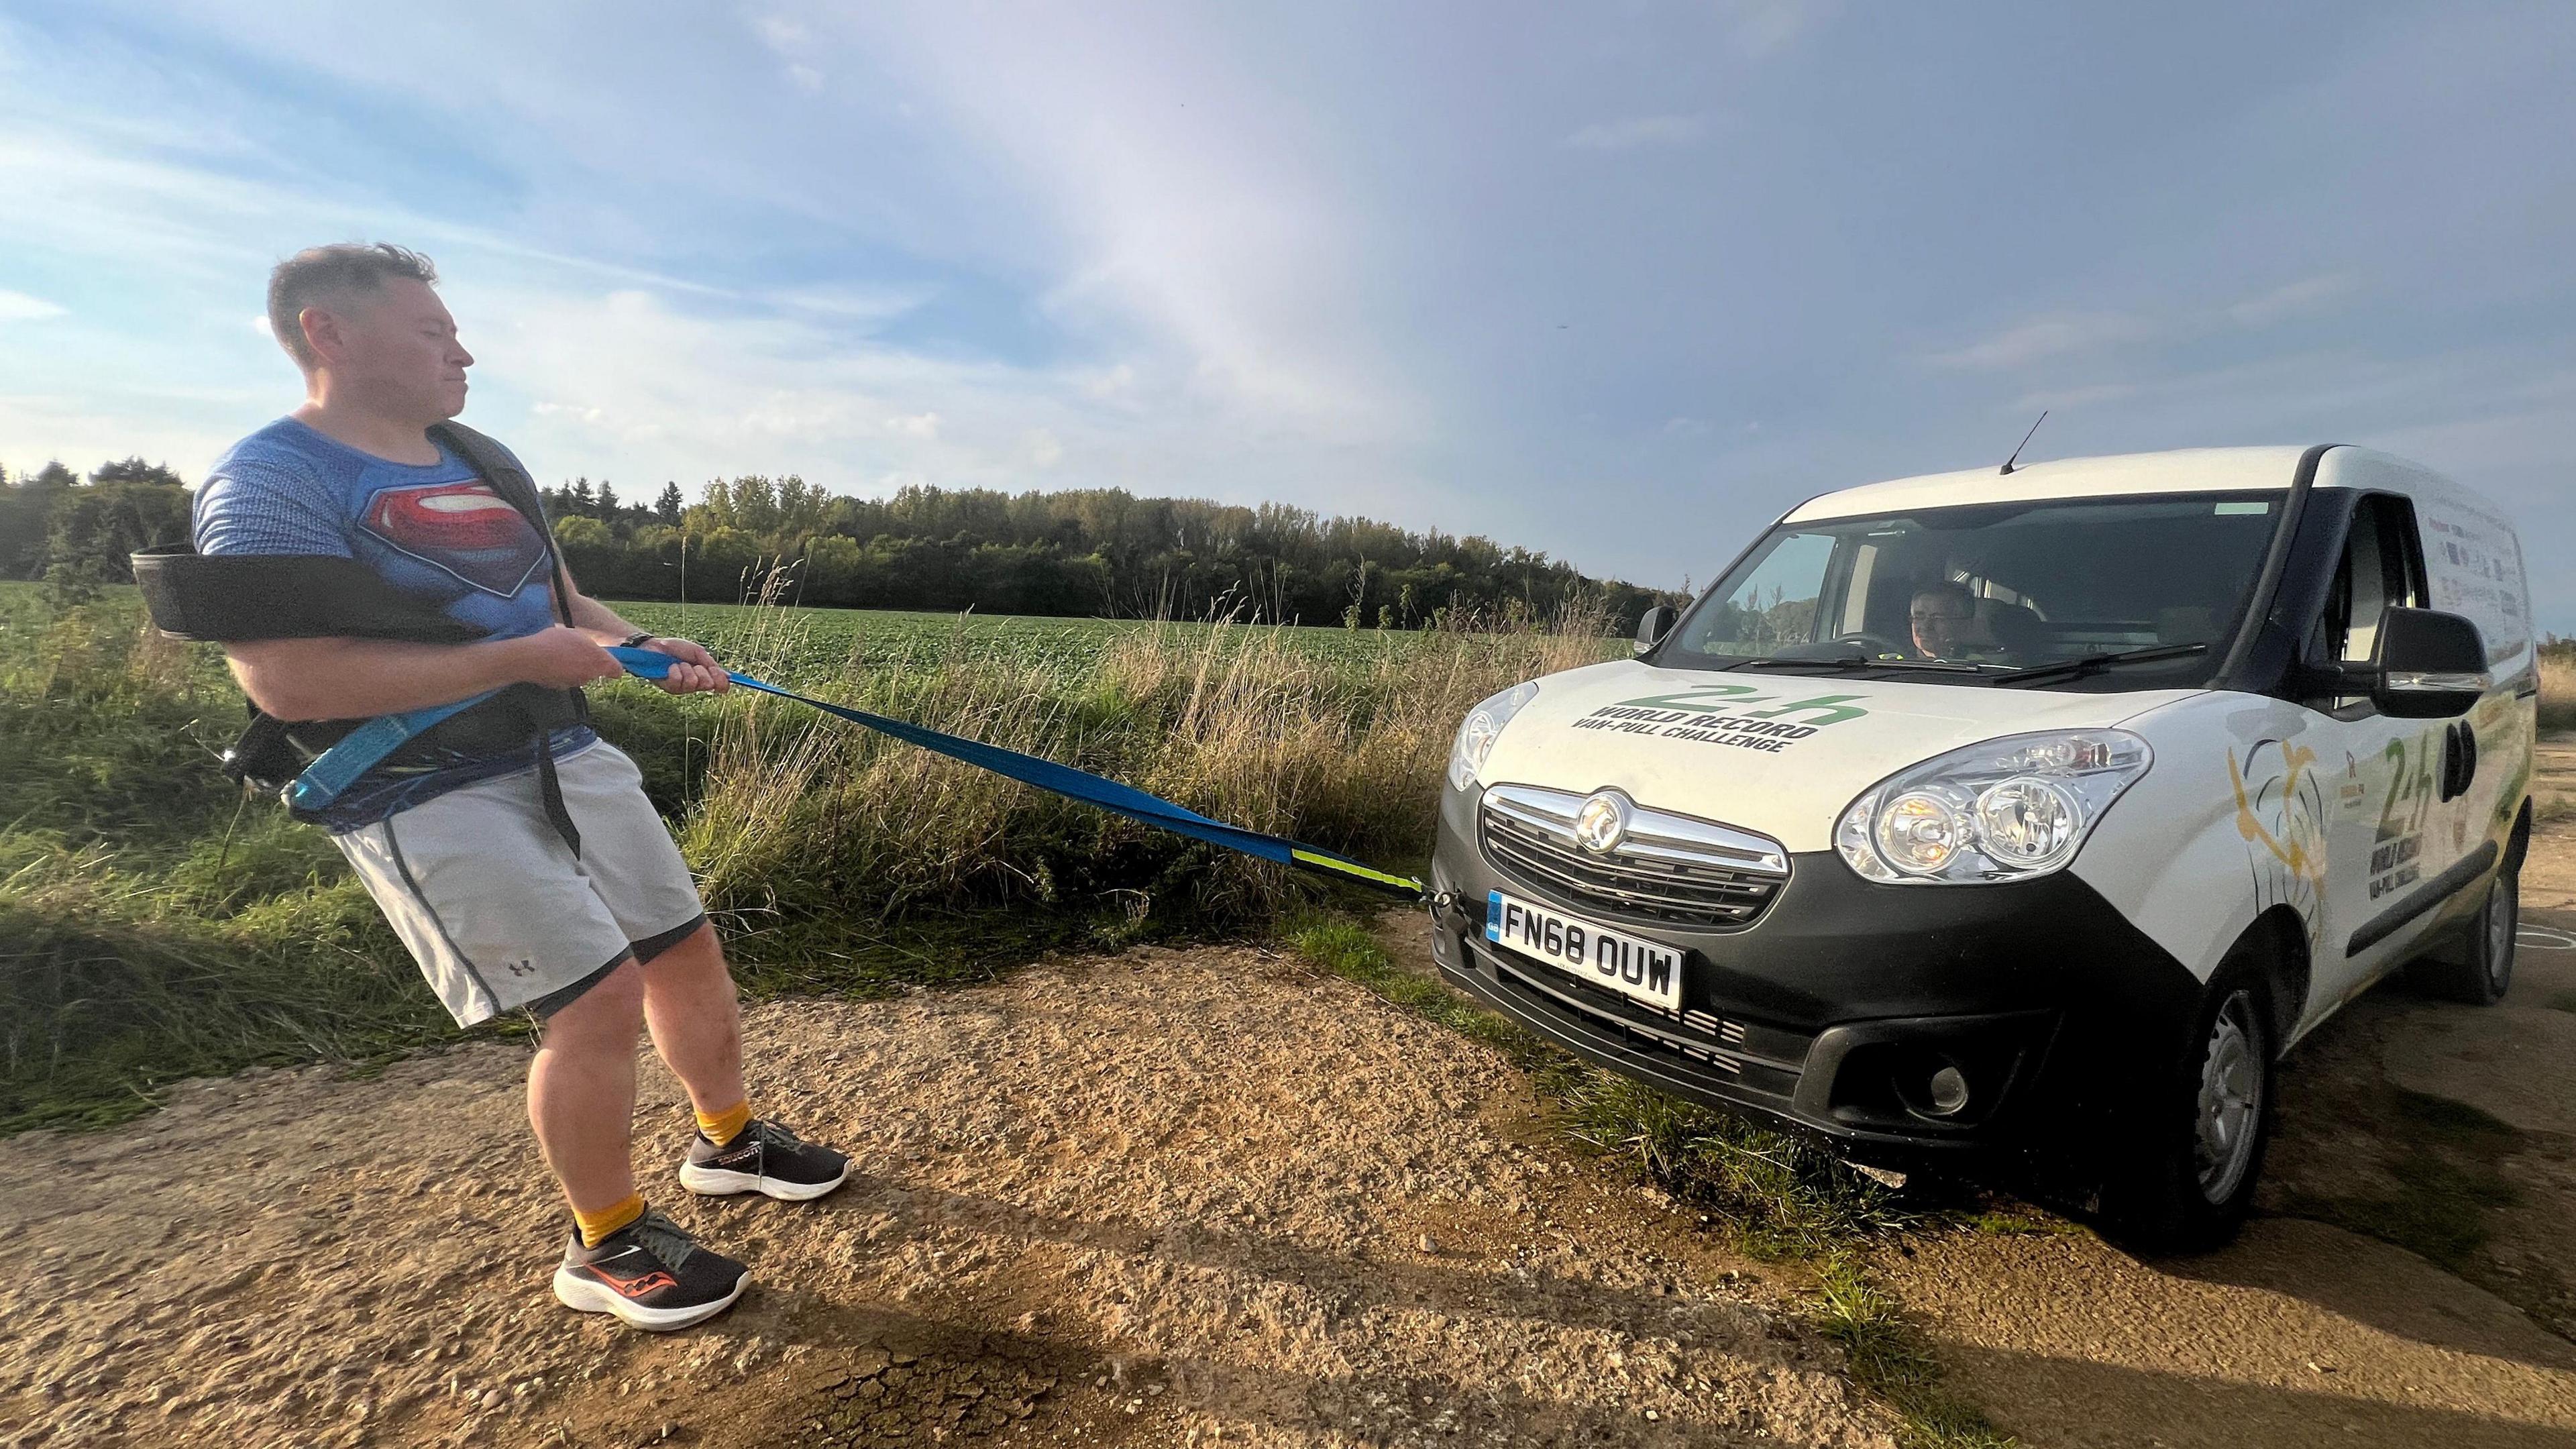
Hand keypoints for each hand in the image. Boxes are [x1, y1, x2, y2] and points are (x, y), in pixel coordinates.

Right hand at [511, 626, 625, 688]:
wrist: (529, 658)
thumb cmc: (554, 643)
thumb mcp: (577, 636)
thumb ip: (591, 646)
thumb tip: (594, 651)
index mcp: (598, 661)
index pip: (616, 670)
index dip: (614, 667)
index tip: (612, 665)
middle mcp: (589, 675)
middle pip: (596, 671)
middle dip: (591, 664)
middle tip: (579, 651)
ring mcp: (574, 683)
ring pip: (581, 675)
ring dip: (576, 668)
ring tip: (562, 655)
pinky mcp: (560, 687)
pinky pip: (566, 678)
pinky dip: (563, 673)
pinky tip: (552, 663)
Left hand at [632, 635, 731, 694]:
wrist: (655, 646)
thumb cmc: (675, 649)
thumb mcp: (697, 652)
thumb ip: (711, 664)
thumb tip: (727, 676)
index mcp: (704, 676)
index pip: (720, 686)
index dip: (721, 681)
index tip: (715, 670)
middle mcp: (695, 685)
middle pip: (708, 685)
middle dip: (703, 671)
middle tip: (694, 664)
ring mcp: (682, 688)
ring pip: (693, 682)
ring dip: (687, 669)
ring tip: (679, 664)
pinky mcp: (670, 688)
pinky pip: (678, 680)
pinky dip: (675, 670)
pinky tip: (670, 667)